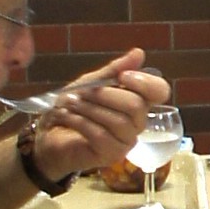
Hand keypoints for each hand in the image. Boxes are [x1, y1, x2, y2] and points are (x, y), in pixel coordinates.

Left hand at [28, 51, 173, 177]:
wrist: (49, 134)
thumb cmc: (73, 108)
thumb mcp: (90, 83)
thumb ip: (114, 71)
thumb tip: (139, 53)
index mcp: (137, 101)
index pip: (160, 91)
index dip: (145, 82)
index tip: (121, 76)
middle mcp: (137, 123)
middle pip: (136, 106)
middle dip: (104, 94)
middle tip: (82, 93)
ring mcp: (126, 141)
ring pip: (118, 121)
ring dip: (88, 108)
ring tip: (69, 103)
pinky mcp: (111, 155)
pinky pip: (101, 135)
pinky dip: (80, 122)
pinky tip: (66, 116)